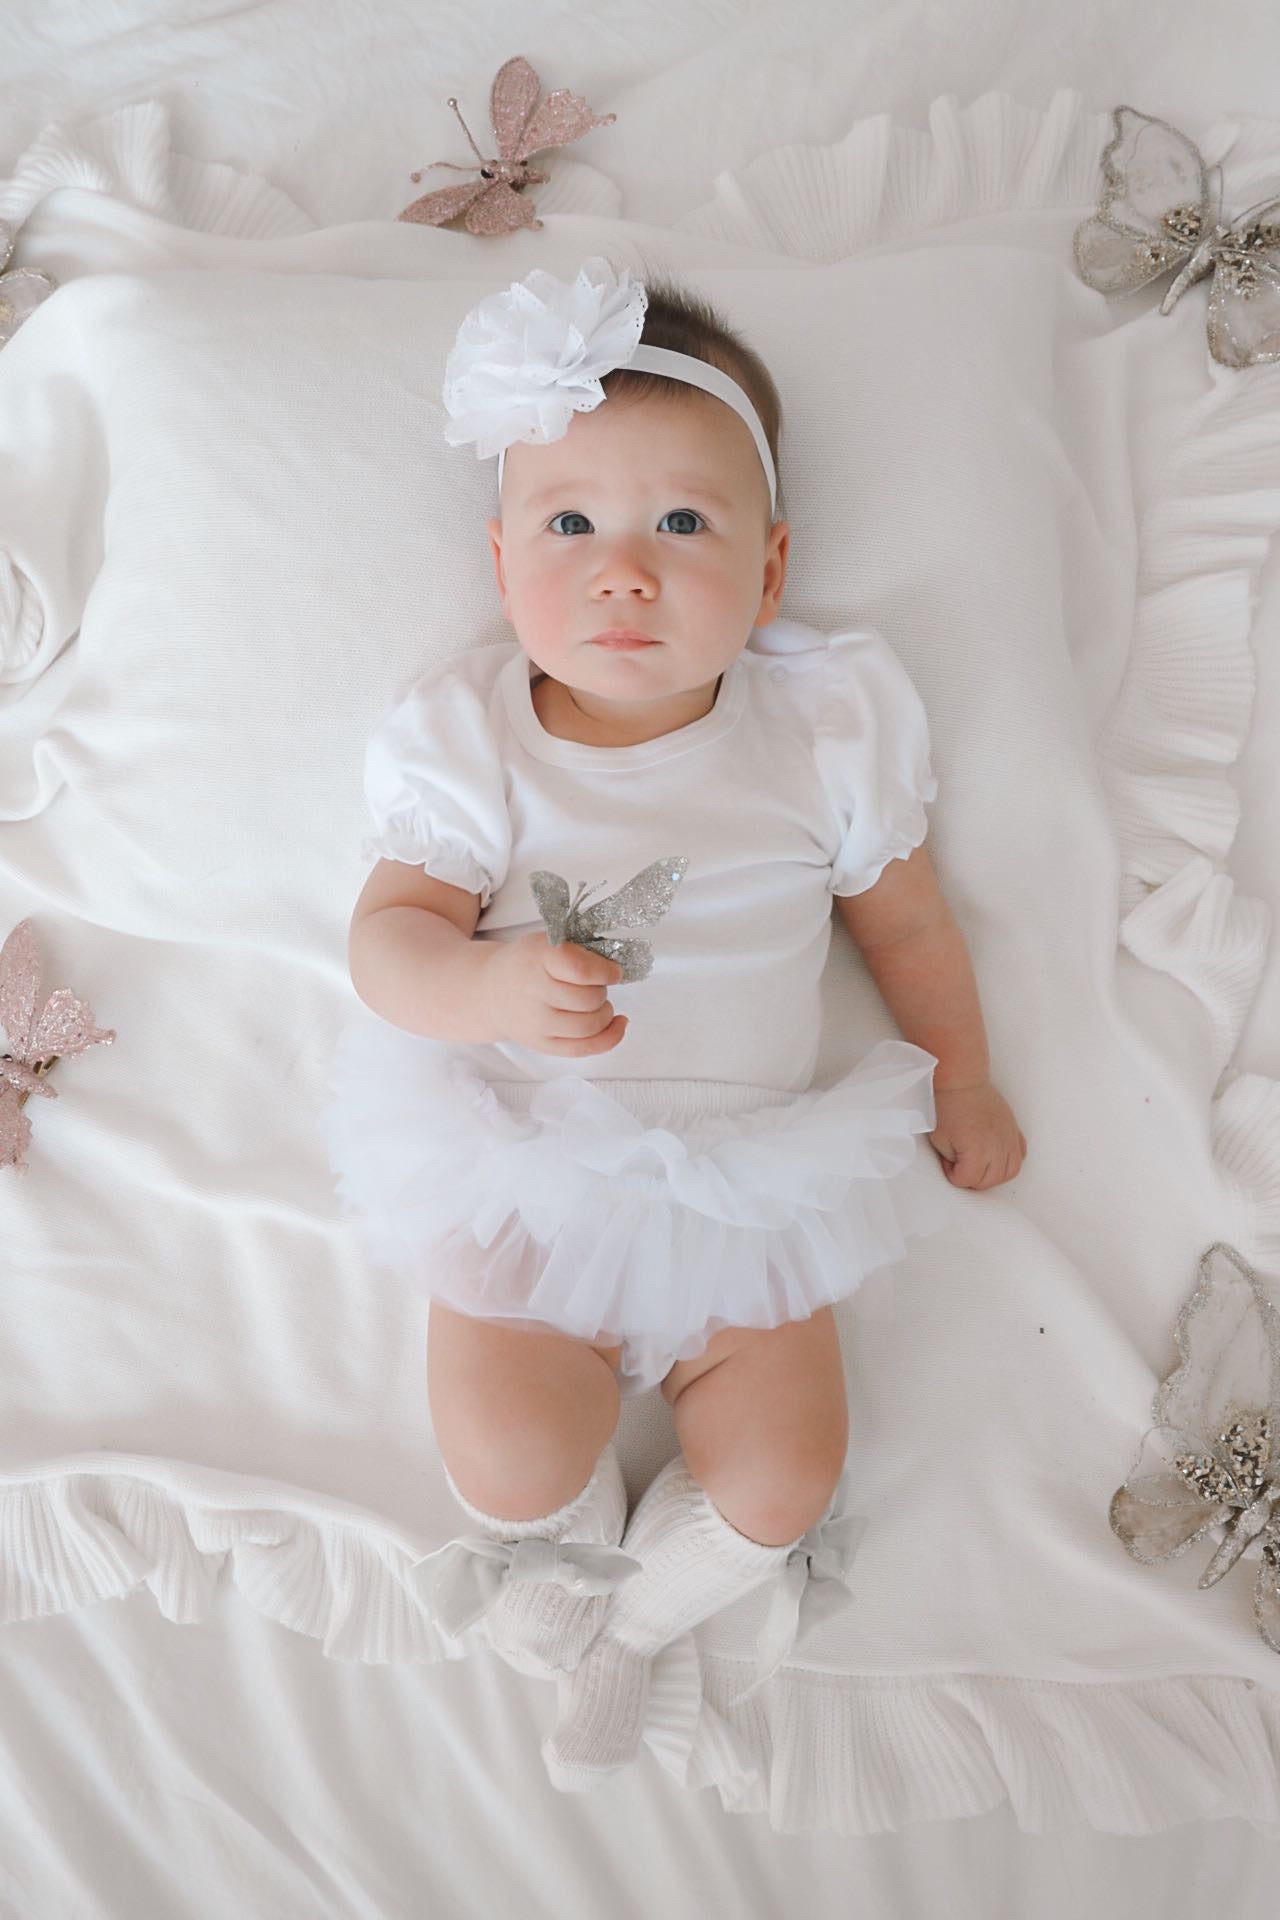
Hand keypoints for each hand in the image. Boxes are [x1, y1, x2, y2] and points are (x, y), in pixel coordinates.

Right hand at [481, 932, 627, 1056]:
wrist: (490, 991)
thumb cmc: (525, 964)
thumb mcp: (546, 942)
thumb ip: (579, 951)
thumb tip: (616, 971)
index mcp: (537, 958)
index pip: (581, 969)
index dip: (606, 971)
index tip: (614, 970)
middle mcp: (534, 992)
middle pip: (590, 998)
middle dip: (603, 990)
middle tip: (595, 984)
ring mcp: (537, 1022)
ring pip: (590, 1025)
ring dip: (606, 1013)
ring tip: (599, 1004)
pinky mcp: (542, 1044)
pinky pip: (584, 1048)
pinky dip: (610, 1037)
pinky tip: (618, 1024)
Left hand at [928, 1080, 1025, 1189]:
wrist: (961, 1082)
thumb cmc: (948, 1104)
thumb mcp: (940, 1139)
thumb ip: (953, 1160)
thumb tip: (961, 1167)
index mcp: (977, 1150)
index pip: (968, 1180)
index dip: (954, 1175)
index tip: (948, 1162)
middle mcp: (997, 1146)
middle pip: (990, 1181)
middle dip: (972, 1179)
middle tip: (961, 1167)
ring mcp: (1008, 1138)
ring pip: (1010, 1172)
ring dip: (993, 1176)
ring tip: (979, 1167)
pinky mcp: (1013, 1129)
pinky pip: (1020, 1155)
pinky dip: (1010, 1162)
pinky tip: (997, 1158)